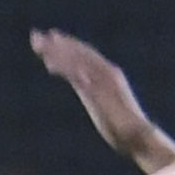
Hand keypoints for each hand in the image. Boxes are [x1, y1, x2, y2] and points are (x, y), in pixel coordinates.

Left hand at [30, 28, 173, 168]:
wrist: (139, 138)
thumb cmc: (124, 127)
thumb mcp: (103, 103)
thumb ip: (93, 92)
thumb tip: (83, 85)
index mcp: (111, 74)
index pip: (86, 54)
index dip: (68, 44)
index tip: (50, 37)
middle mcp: (108, 73)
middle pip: (79, 52)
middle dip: (57, 43)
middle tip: (35, 36)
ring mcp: (104, 82)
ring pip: (77, 60)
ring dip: (57, 52)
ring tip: (38, 46)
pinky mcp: (100, 94)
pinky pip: (79, 77)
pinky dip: (65, 69)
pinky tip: (49, 66)